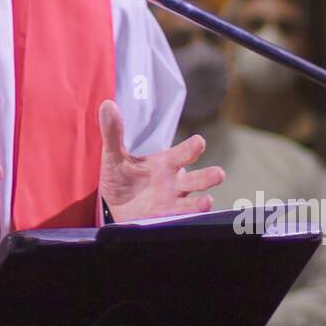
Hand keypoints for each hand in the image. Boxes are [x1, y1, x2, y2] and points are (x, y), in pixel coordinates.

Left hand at [97, 99, 222, 222]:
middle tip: (218, 174)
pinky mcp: (165, 220)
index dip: (192, 147)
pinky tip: (190, 220)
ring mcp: (172, 203)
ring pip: (193, 203)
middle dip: (209, 176)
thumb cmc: (120, 177)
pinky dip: (186, 221)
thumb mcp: (114, 155)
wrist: (114, 206)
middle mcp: (174, 183)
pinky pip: (179, 221)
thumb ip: (113, 132)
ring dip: (201, 203)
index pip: (184, 153)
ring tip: (206, 202)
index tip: (199, 142)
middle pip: (197, 179)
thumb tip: (107, 104)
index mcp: (166, 163)